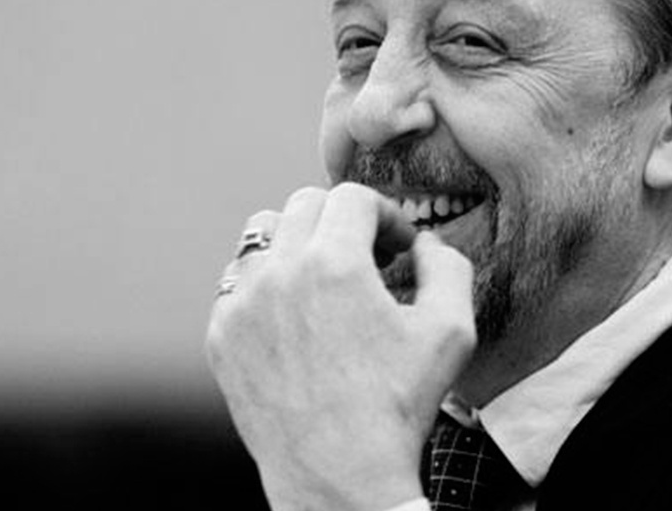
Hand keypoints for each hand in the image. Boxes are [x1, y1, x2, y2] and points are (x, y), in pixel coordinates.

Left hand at [205, 182, 477, 510]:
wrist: (337, 473)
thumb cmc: (396, 406)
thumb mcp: (451, 331)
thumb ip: (447, 266)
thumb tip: (426, 243)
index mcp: (334, 262)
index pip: (351, 196)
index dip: (384, 214)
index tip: (397, 246)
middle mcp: (278, 272)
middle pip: (304, 205)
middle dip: (340, 223)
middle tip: (364, 258)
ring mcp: (241, 303)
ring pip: (261, 237)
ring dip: (295, 244)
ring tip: (322, 280)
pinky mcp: (221, 335)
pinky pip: (237, 284)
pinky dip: (266, 288)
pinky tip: (294, 320)